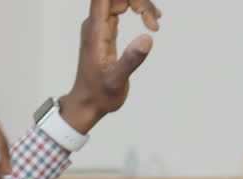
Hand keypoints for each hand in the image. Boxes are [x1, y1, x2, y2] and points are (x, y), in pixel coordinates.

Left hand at [61, 0, 160, 133]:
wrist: (87, 104)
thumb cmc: (99, 95)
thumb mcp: (117, 81)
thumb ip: (130, 60)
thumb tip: (148, 37)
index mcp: (95, 30)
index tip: (142, 8)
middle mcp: (95, 23)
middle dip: (139, 1)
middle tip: (154, 22)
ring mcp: (100, 26)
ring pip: (121, 0)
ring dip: (141, 5)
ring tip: (155, 24)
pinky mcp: (106, 30)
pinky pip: (121, 8)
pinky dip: (138, 10)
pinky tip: (152, 21)